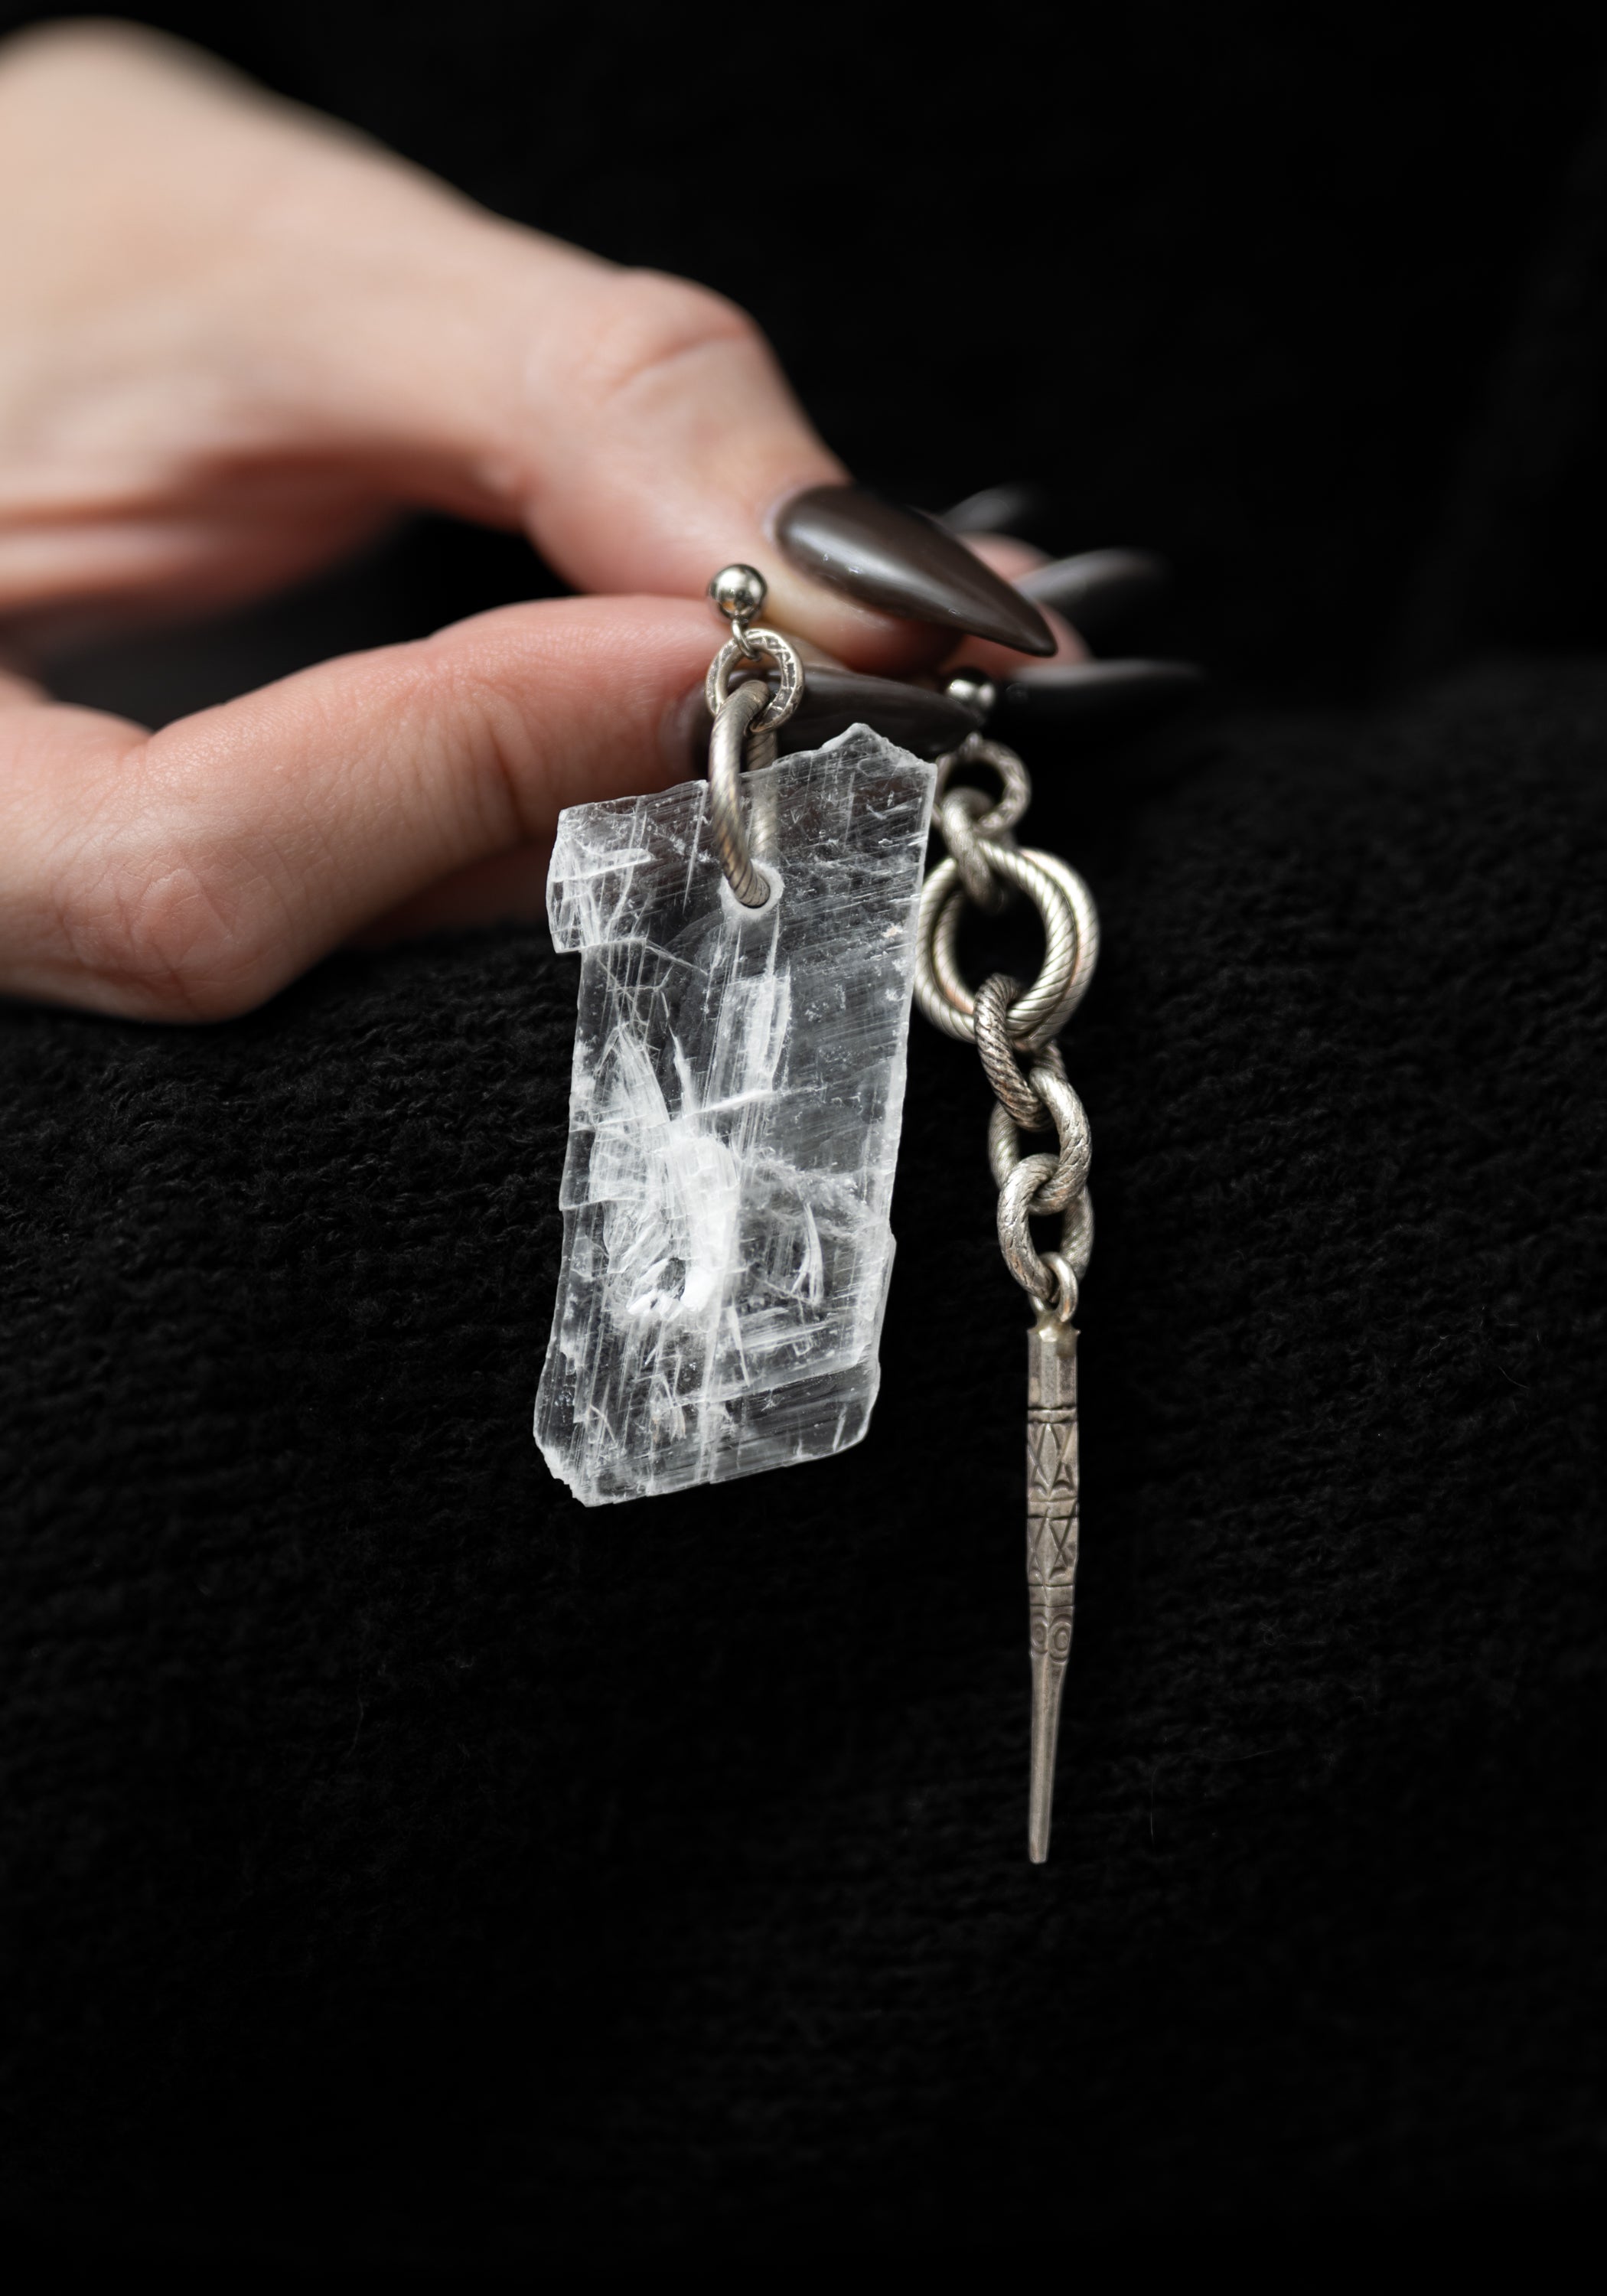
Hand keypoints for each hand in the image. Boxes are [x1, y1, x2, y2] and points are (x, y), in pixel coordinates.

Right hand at [0, 22, 1068, 1019]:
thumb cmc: (34, 223)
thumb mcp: (294, 277)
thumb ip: (580, 413)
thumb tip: (878, 585)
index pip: (192, 875)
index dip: (480, 768)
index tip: (720, 644)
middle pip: (277, 955)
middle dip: (561, 820)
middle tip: (790, 687)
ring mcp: (49, 900)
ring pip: (330, 960)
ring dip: (564, 827)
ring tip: (724, 679)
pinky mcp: (138, 878)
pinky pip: (338, 916)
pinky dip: (503, 822)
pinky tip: (611, 722)